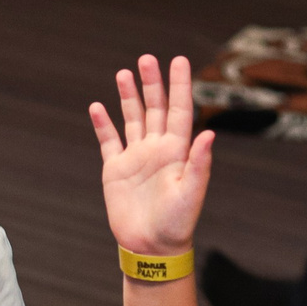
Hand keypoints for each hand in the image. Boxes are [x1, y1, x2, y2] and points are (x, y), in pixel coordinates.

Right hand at [91, 54, 212, 259]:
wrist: (151, 246)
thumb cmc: (177, 222)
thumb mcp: (192, 193)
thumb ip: (199, 163)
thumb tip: (209, 134)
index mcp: (177, 151)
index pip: (180, 110)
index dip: (179, 85)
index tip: (178, 61)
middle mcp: (157, 148)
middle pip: (155, 108)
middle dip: (152, 83)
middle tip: (147, 59)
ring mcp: (136, 157)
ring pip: (133, 119)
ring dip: (129, 97)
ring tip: (124, 73)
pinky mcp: (116, 170)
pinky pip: (108, 141)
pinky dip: (103, 124)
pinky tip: (97, 107)